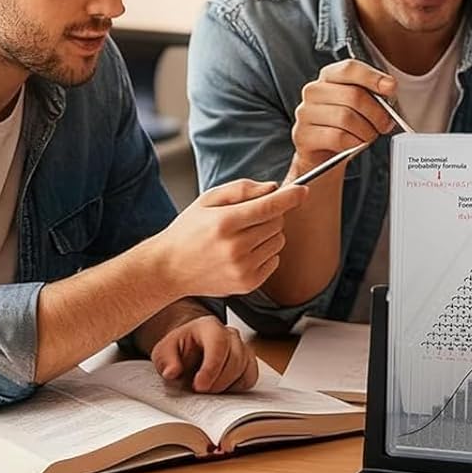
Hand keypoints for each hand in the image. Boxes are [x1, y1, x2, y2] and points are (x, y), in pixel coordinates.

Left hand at [149, 315, 258, 393]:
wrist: (189, 350)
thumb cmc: (179, 350)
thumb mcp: (164, 352)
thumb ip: (166, 360)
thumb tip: (172, 372)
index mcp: (208, 326)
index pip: (218, 343)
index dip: (211, 367)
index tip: (199, 386)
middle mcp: (229, 334)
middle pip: (235, 358)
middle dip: (217, 381)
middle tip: (200, 391)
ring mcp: (241, 347)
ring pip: (244, 369)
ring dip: (226, 385)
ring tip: (208, 389)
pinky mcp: (248, 362)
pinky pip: (250, 377)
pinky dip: (237, 387)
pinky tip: (221, 388)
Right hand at [152, 178, 306, 296]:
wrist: (168, 269)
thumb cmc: (188, 231)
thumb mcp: (208, 199)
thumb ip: (242, 189)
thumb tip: (273, 188)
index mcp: (225, 222)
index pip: (269, 206)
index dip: (290, 196)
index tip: (303, 190)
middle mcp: (235, 247)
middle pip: (277, 222)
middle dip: (271, 215)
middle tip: (250, 217)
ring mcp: (241, 269)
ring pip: (279, 241)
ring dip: (268, 235)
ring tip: (243, 236)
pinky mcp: (246, 284)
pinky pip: (275, 260)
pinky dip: (266, 253)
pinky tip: (243, 253)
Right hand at [291, 59, 397, 171]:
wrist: (324, 156)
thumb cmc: (345, 127)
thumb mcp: (360, 106)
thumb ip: (373, 93)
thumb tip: (389, 87)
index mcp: (329, 76)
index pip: (350, 68)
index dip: (373, 77)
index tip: (390, 88)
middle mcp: (314, 91)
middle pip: (353, 95)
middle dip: (376, 113)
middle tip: (385, 124)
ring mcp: (306, 113)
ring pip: (346, 118)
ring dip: (366, 131)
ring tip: (369, 136)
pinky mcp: (304, 135)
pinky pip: (337, 137)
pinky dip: (353, 143)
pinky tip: (355, 144)